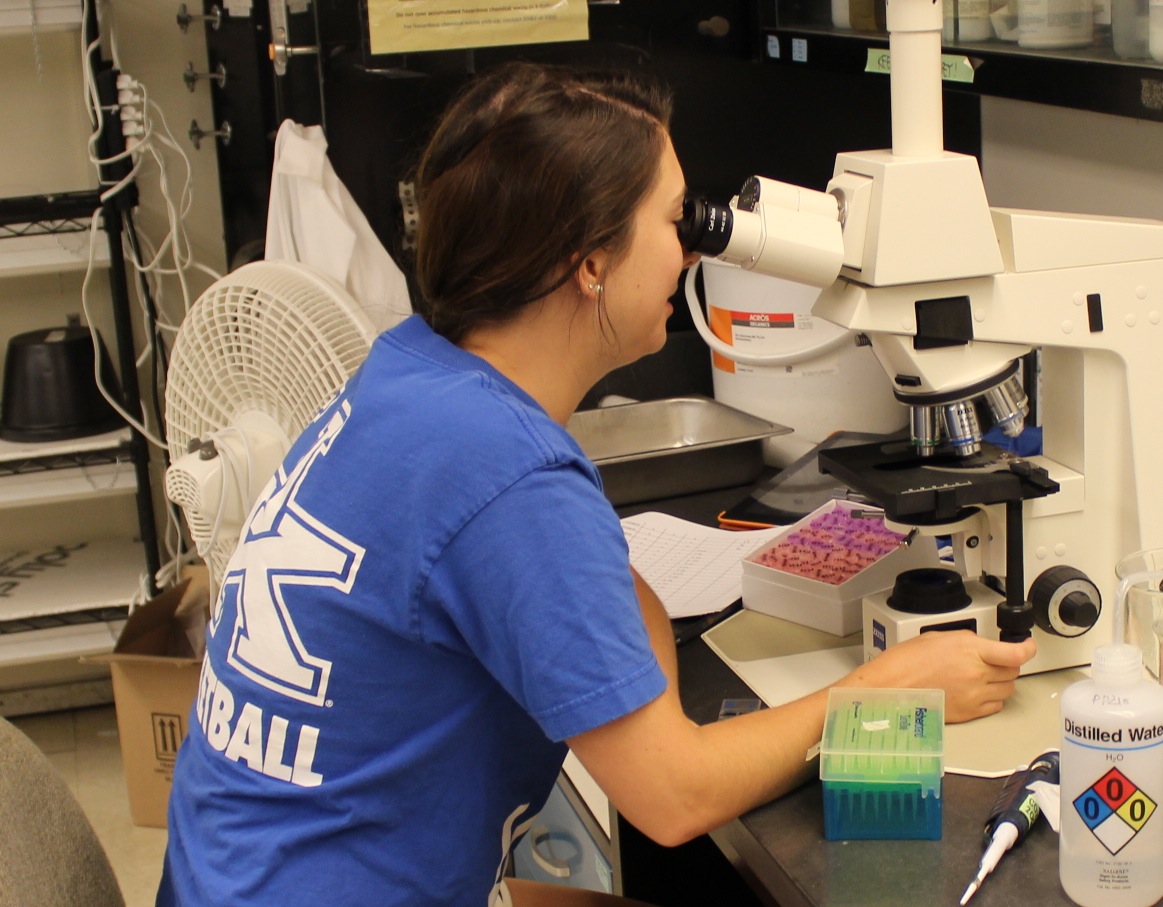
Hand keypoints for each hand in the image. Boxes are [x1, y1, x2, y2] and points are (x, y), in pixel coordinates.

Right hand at [837, 630, 1036, 723]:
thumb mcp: (938, 637)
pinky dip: (992, 699)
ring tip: (983, 677)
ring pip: (1007, 690)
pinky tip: (977, 691)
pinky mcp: (970, 713)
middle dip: (1008, 664)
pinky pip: (995, 706)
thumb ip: (967, 641)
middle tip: (996, 661)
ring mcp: (975, 695)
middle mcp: (977, 673)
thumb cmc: (905, 661)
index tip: (1028, 646)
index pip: (1014, 653)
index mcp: (970, 650)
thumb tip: (982, 646)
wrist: (891, 687)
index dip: (1028, 648)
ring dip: (1001, 682)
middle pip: (1013, 671)